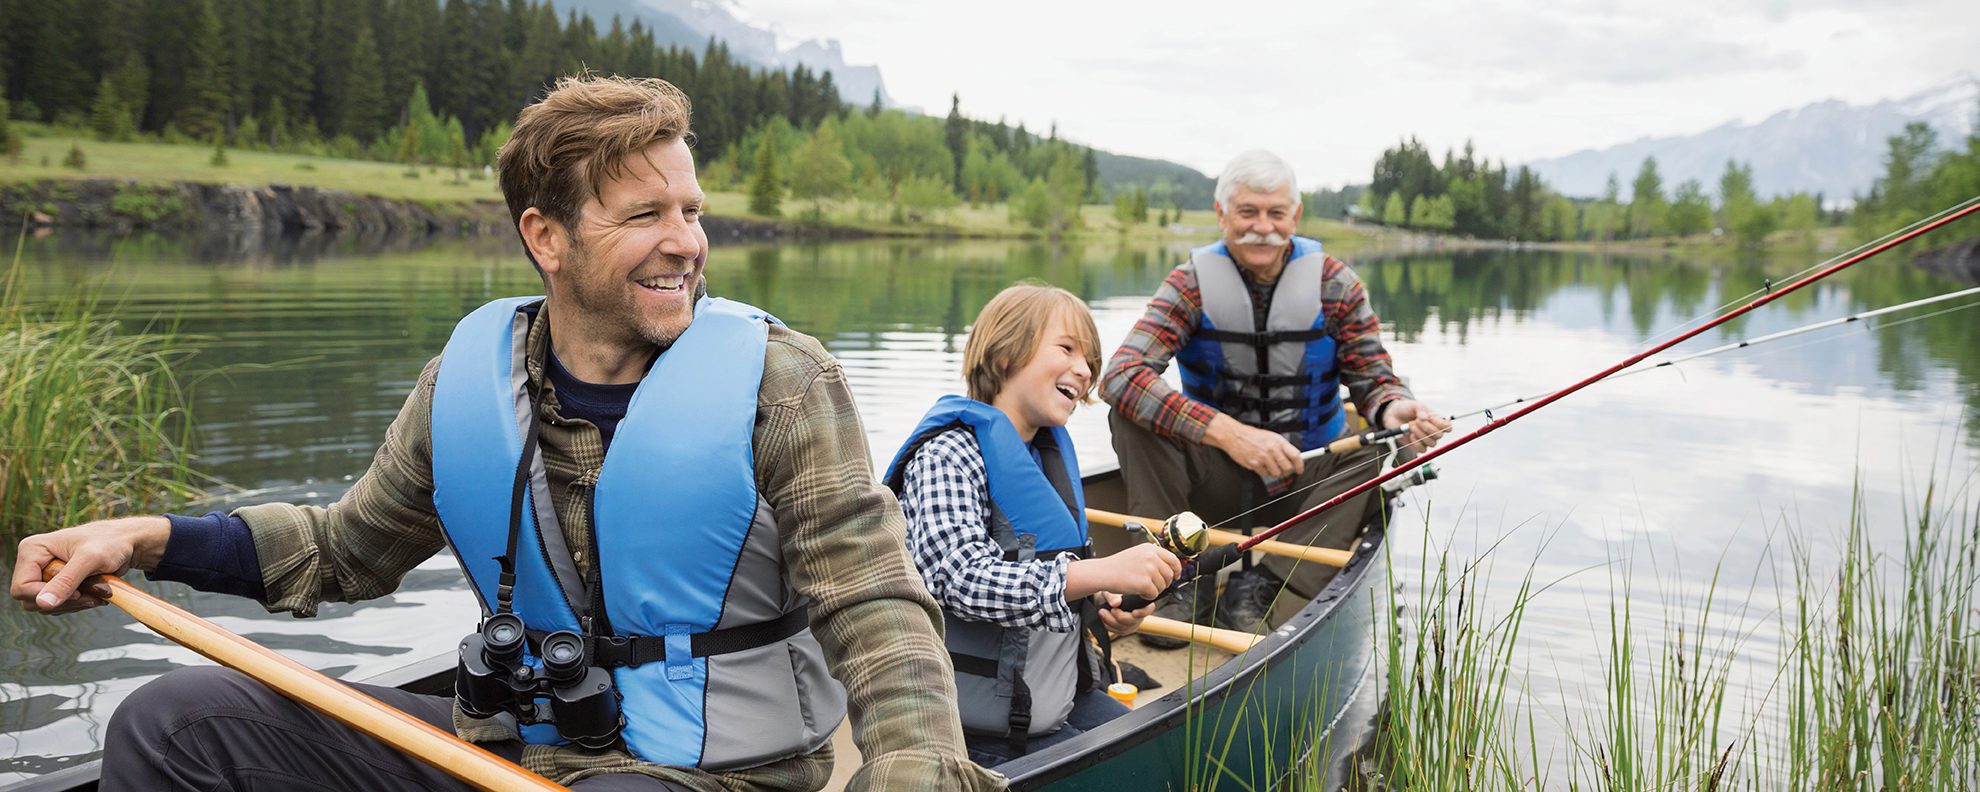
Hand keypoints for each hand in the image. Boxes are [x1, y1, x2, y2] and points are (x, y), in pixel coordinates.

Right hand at [12, 516, 170, 613]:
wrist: (126, 543)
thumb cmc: (109, 543)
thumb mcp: (89, 560)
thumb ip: (66, 581)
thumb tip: (43, 603)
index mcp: (31, 550)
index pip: (21, 588)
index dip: (46, 596)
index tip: (78, 592)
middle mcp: (33, 563)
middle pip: (33, 601)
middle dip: (64, 602)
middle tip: (91, 594)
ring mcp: (44, 575)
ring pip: (47, 606)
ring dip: (74, 604)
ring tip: (97, 591)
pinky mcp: (57, 584)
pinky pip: (59, 605)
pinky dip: (78, 604)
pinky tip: (95, 594)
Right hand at [1065, 543, 1181, 600]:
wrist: (1103, 572)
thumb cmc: (1117, 566)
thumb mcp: (1138, 554)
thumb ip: (1153, 558)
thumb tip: (1171, 568)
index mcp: (1151, 548)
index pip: (1173, 559)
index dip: (1177, 570)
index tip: (1176, 576)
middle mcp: (1151, 557)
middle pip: (1169, 575)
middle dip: (1163, 583)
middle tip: (1152, 585)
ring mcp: (1149, 569)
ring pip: (1163, 586)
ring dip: (1154, 590)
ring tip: (1140, 586)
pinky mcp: (1145, 583)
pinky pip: (1154, 594)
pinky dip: (1147, 596)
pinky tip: (1137, 591)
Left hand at [1092, 591, 1156, 635]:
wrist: (1102, 599)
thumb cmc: (1110, 592)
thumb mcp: (1110, 590)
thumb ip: (1113, 596)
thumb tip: (1116, 603)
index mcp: (1141, 603)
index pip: (1148, 609)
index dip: (1143, 612)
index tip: (1134, 612)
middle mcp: (1138, 616)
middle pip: (1133, 621)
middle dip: (1121, 617)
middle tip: (1112, 610)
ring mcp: (1131, 624)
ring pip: (1124, 628)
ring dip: (1111, 621)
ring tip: (1102, 612)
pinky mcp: (1123, 629)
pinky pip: (1117, 631)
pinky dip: (1109, 625)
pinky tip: (1103, 618)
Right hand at [1204, 413, 1302, 478]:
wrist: (1235, 435)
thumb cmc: (1253, 436)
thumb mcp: (1271, 436)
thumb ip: (1283, 447)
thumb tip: (1293, 458)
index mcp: (1278, 441)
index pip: (1295, 455)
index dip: (1300, 465)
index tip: (1300, 469)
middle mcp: (1272, 449)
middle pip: (1288, 467)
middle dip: (1287, 471)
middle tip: (1284, 469)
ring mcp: (1263, 457)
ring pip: (1277, 473)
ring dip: (1275, 472)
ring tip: (1270, 466)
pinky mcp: (1255, 464)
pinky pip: (1265, 474)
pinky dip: (1265, 472)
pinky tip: (1262, 465)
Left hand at [1381, 399, 1451, 449]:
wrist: (1393, 416)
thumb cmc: (1406, 409)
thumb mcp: (1414, 405)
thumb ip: (1421, 409)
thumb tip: (1425, 417)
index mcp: (1437, 420)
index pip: (1448, 427)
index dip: (1442, 424)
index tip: (1431, 418)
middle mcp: (1434, 431)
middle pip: (1439, 436)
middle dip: (1426, 428)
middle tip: (1416, 420)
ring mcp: (1426, 439)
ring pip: (1431, 443)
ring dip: (1420, 435)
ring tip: (1411, 426)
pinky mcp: (1418, 445)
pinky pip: (1422, 450)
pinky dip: (1416, 442)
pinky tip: (1410, 435)